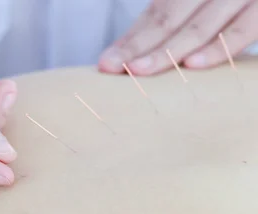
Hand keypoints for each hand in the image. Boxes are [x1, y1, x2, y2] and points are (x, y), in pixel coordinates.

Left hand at [98, 0, 257, 75]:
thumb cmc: (228, 8)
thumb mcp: (196, 8)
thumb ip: (169, 22)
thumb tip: (125, 54)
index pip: (157, 13)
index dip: (131, 39)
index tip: (107, 63)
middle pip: (169, 18)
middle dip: (139, 46)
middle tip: (113, 67)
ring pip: (199, 27)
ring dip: (168, 52)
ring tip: (140, 70)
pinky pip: (242, 29)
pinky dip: (218, 48)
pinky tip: (192, 65)